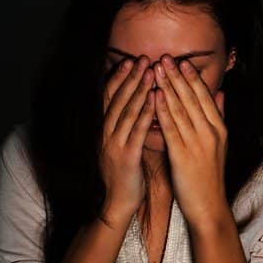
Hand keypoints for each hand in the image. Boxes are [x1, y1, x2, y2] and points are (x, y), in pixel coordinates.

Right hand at [98, 57, 154, 226]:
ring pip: (126, 111)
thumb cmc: (126, 173)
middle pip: (117, 99)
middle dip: (130, 78)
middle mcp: (105, 134)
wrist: (118, 203)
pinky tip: (157, 99)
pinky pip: (136, 130)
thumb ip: (129, 126)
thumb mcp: (125, 145)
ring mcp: (113, 144)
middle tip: (142, 58)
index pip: (111, 98)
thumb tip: (141, 105)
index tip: (131, 61)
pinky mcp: (125, 156)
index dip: (120, 79)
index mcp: (106, 130)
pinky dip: (146, 112)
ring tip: (151, 71)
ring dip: (138, 90)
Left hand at [151, 57, 229, 231]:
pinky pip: (171, 127)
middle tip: (165, 57)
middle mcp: (211, 132)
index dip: (192, 78)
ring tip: (157, 70)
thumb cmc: (210, 175)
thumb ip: (218, 117)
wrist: (209, 205)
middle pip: (192, 98)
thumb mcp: (219, 143)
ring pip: (181, 108)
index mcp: (219, 128)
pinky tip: (154, 96)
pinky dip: (162, 109)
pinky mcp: (183, 154)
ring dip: (168, 87)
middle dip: (178, 76)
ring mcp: (198, 142)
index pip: (205, 97)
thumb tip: (221, 93)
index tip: (182, 61)